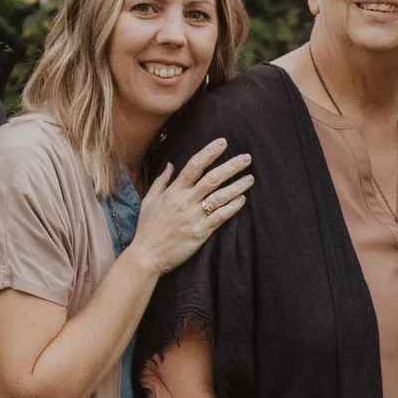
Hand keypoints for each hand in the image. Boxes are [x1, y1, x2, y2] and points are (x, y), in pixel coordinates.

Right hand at [129, 138, 253, 274]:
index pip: (194, 166)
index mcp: (174, 191)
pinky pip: (220, 217)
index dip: (209, 152)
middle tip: (247, 158)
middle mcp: (186, 201)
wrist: (147, 255)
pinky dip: (233, 207)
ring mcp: (194, 217)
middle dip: (232, 166)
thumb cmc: (147, 227)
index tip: (223, 142)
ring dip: (237, 186)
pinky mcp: (201, 232)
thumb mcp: (149, 200)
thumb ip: (161, 181)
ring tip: (250, 178)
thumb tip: (171, 164)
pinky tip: (242, 200)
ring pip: (220, 197)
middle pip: (213, 178)